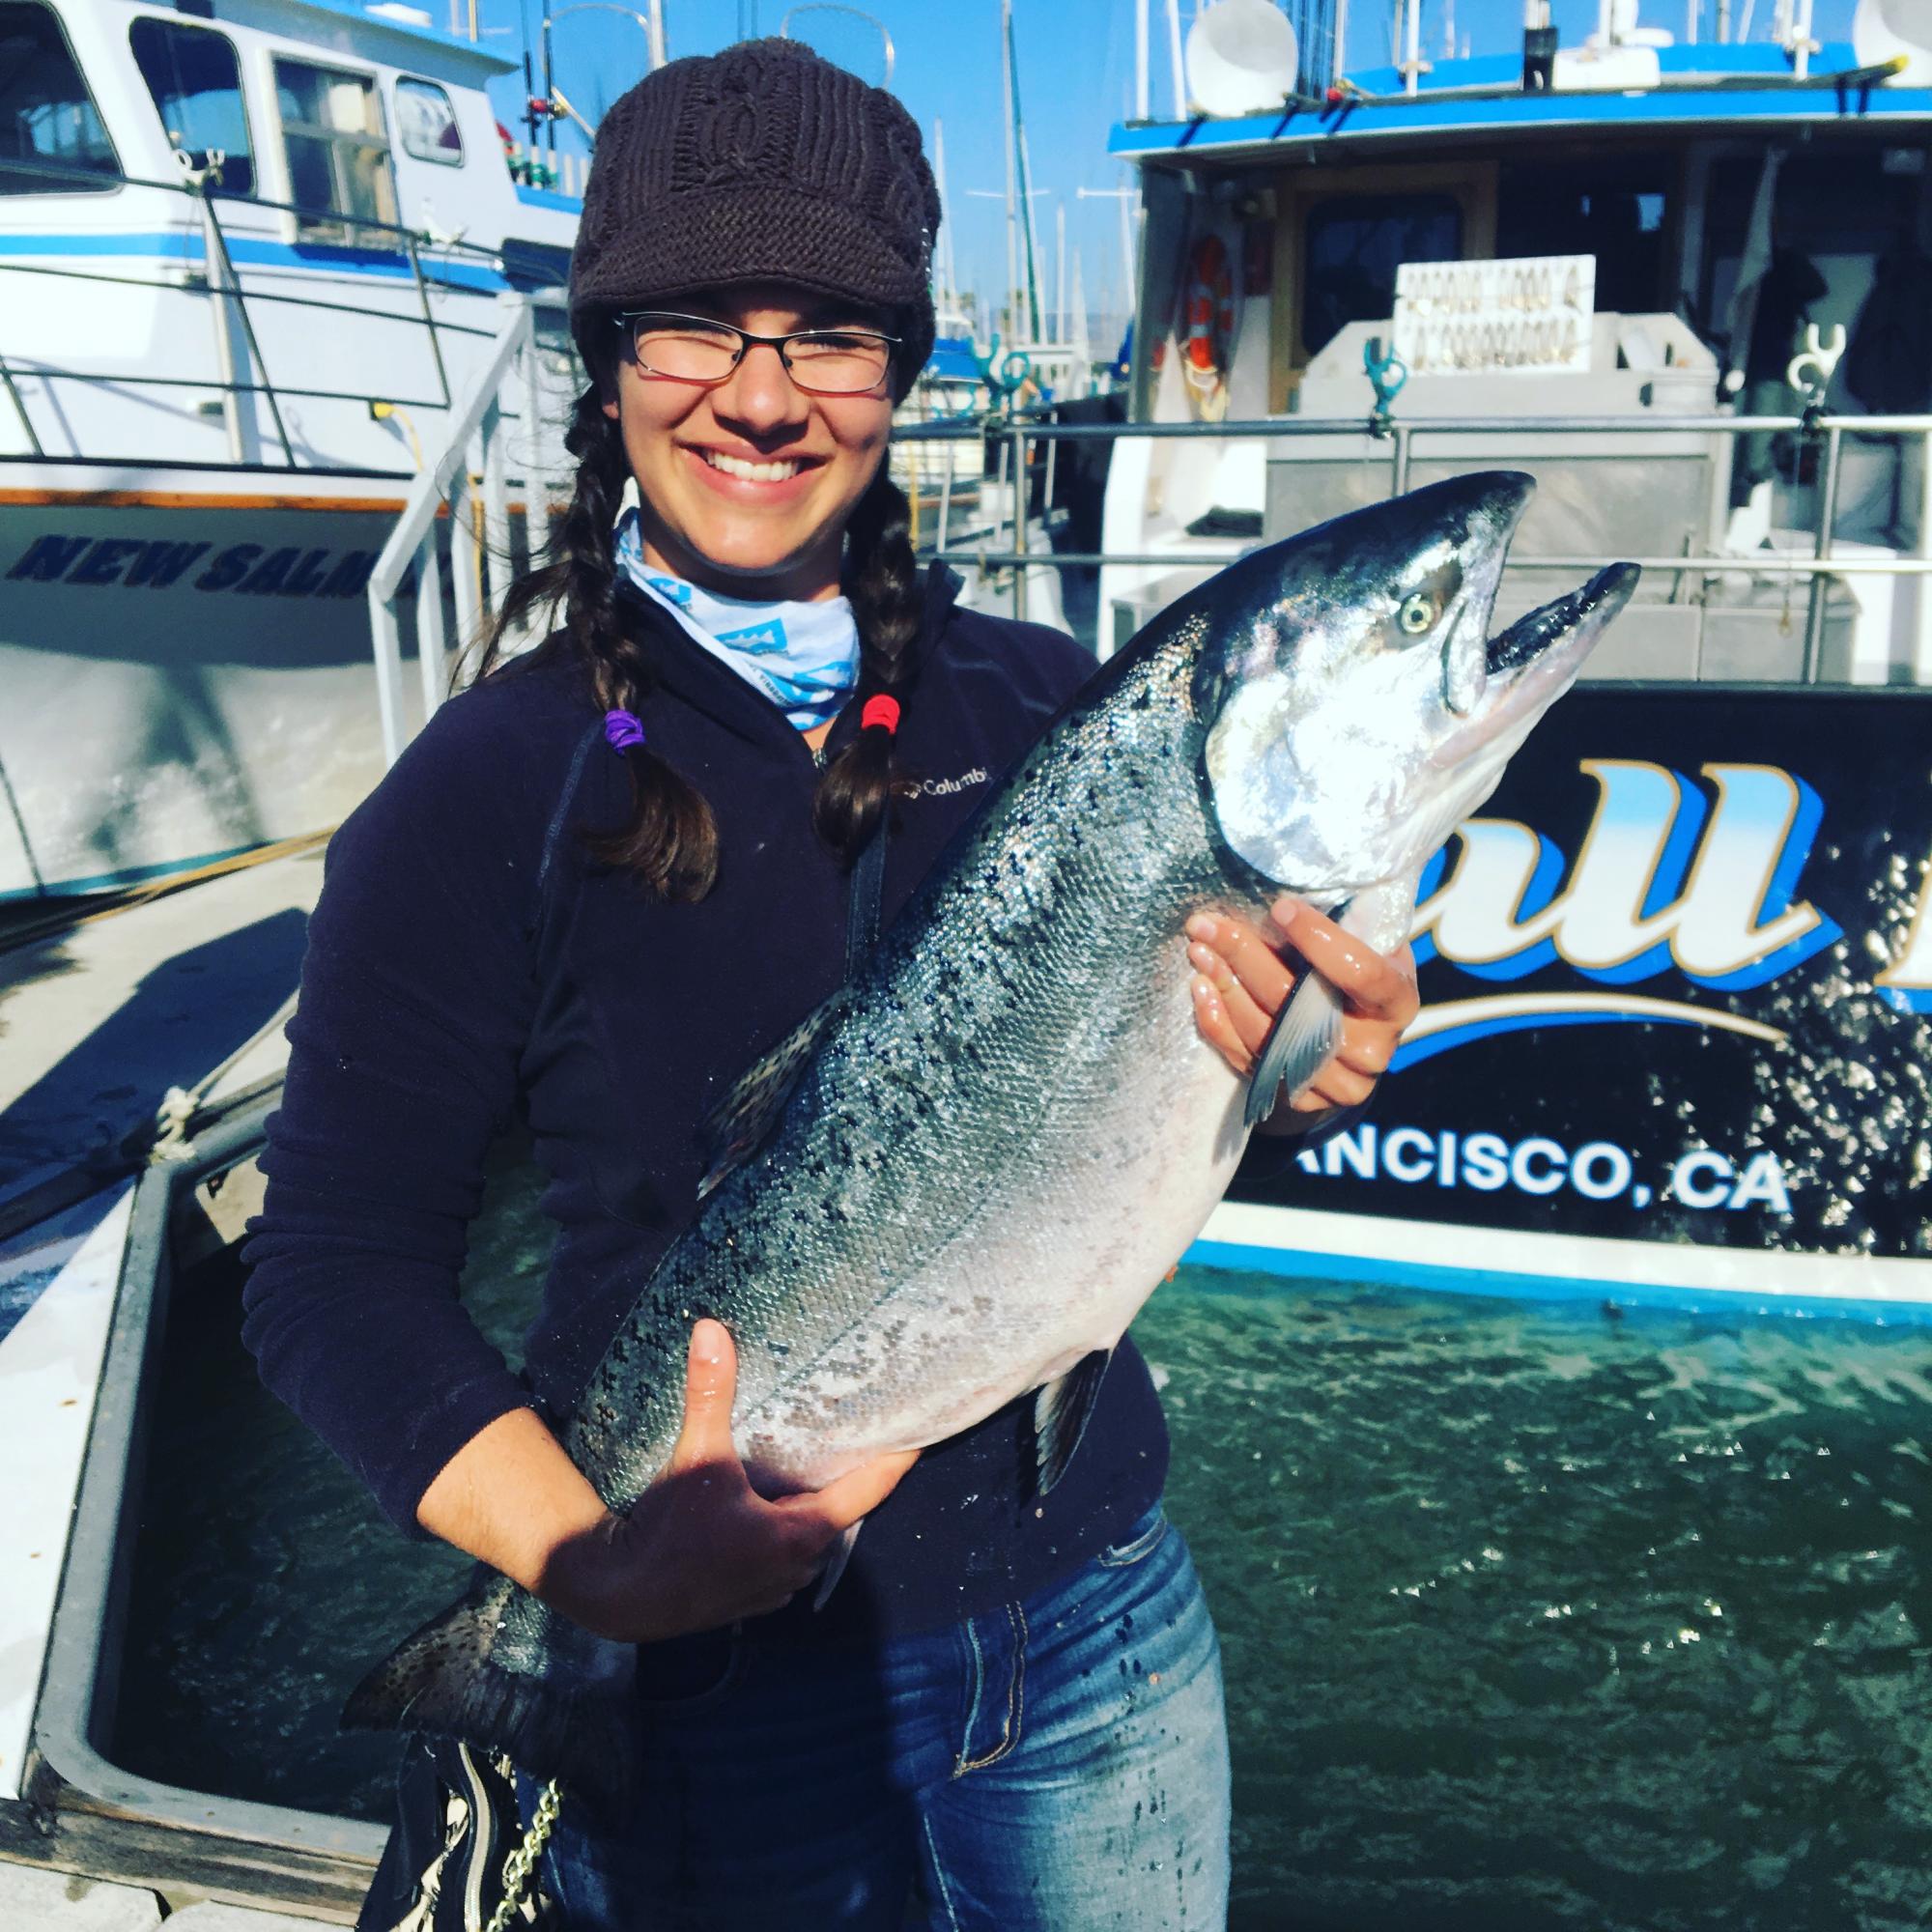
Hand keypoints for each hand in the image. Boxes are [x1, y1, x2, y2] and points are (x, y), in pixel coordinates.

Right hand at [540, 1320, 917, 1643]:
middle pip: (842, 1510)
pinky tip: (770, 1501)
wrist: (621, 1595)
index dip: (897, 1459)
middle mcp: (799, 1565)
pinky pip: (786, 1554)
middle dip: (851, 1475)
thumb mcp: (696, 1457)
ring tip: (818, 1460)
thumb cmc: (667, 1532)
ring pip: (812, 1534)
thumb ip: (709, 1394)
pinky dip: (786, 1526)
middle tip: (863, 1430)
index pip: (870, 1490)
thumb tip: (711, 1329)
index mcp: (801, 1533)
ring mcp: (775, 1586)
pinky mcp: (751, 1595)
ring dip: (814, 1504)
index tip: (923, 1431)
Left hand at [1186, 898, 1419, 1127]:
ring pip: (1269, 1038)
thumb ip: (1351, 925)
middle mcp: (1373, 1051)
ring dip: (1226, 989)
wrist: (1359, 1042)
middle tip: (1207, 924)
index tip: (1281, 909)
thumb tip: (1299, 885)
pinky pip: (1250, 1063)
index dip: (1320, 940)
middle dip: (1246, 958)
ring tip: (1199, 950)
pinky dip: (1220, 1025)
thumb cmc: (1362, 977)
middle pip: (1299, 1007)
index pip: (1361, 973)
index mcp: (1398, 1004)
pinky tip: (1202, 990)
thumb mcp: (1373, 947)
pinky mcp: (1301, 1098)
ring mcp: (1337, 1083)